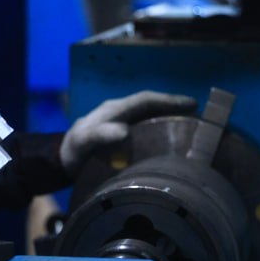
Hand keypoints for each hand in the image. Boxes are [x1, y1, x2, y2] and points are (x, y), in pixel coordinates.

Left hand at [59, 90, 197, 173]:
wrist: (61, 160)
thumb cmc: (73, 149)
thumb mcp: (83, 141)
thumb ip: (100, 135)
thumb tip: (124, 131)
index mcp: (114, 109)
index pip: (146, 100)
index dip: (169, 100)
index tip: (191, 104)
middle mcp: (120, 112)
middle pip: (153, 106)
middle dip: (175, 107)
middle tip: (199, 116)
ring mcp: (122, 124)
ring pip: (151, 116)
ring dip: (170, 118)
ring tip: (192, 127)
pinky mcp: (122, 137)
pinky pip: (146, 129)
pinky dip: (161, 131)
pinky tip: (172, 143)